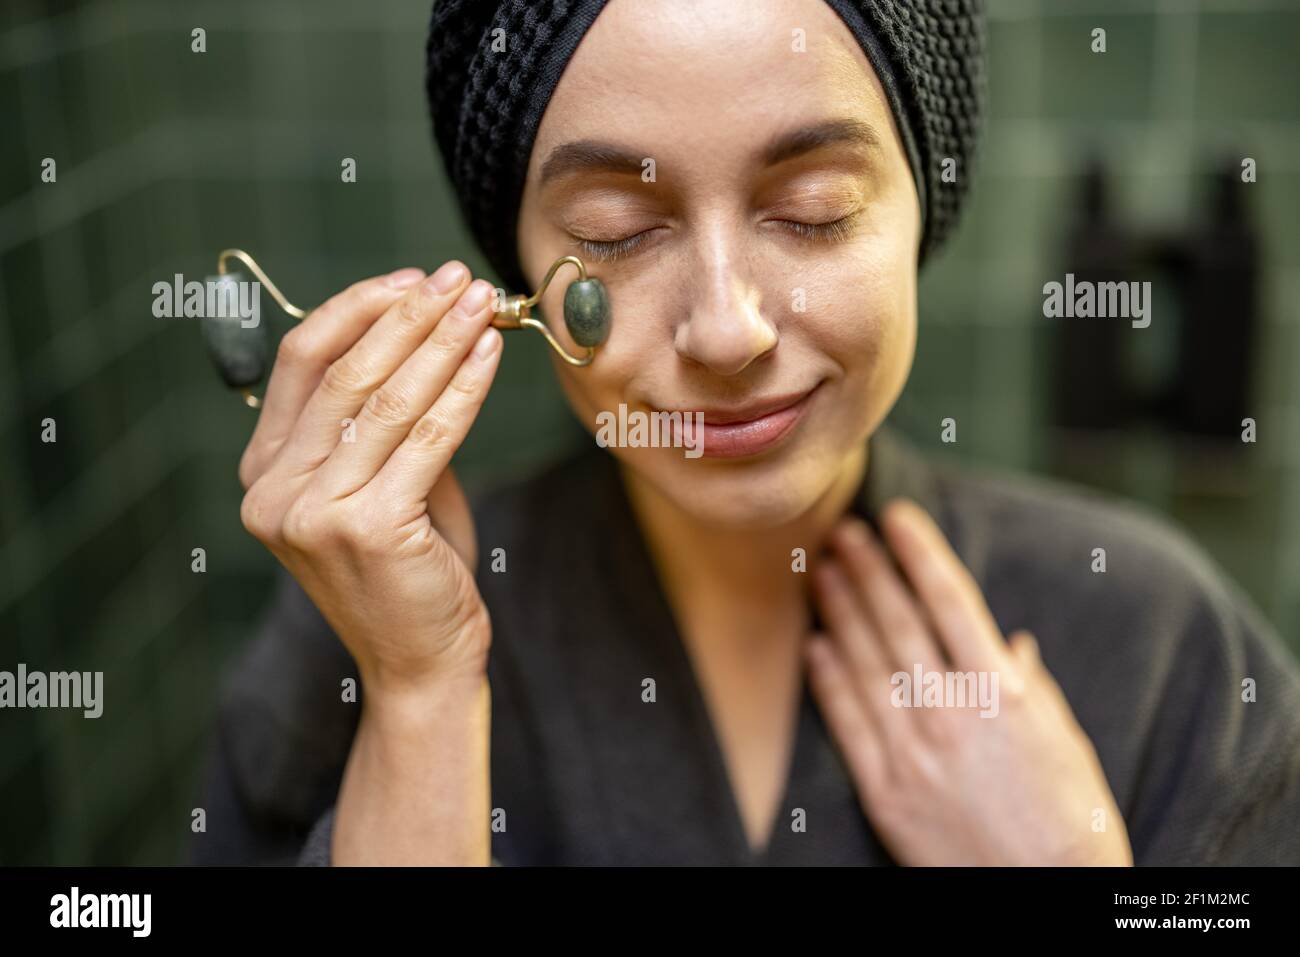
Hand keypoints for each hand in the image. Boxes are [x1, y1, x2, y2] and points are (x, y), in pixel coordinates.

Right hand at [238, 261, 502, 695]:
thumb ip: (385, 420)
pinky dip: (464, 388)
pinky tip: (490, 355)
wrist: (420, 661)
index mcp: (263, 472)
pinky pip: (429, 437)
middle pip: (345, 372)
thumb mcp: (382, 483)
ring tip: (482, 302)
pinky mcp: (366, 529)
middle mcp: (274, 490)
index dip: (357, 309)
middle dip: (409, 314)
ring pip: (389, 399)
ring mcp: (313, 513)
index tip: (412, 280)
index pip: (301, 362)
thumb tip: (432, 329)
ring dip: (443, 340)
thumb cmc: (410, 567)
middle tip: (458, 278)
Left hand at [806, 499, 1132, 865]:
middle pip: (898, 620)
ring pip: (864, 661)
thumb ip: (1032, 685)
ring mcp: (912, 750)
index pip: (950, 598)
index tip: (897, 514)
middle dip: (868, 569)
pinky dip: (828, 679)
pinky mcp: (884, 790)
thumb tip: (1013, 644)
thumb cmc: (1069, 821)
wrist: (1044, 898)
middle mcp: (952, 711)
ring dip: (840, 610)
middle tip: (844, 532)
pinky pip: (846, 722)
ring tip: (821, 571)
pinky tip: (814, 645)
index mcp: (1004, 690)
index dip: (919, 550)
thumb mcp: (1065, 741)